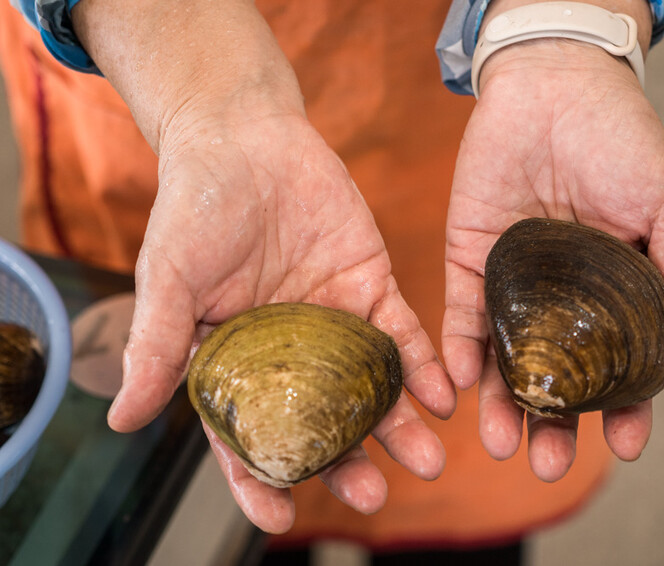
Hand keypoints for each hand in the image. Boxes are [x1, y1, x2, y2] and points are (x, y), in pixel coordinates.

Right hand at [102, 76, 454, 533]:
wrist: (246, 139)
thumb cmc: (194, 207)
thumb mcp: (169, 277)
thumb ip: (157, 345)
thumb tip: (121, 421)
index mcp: (236, 360)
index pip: (248, 433)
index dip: (260, 479)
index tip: (282, 518)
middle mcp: (290, 352)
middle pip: (320, 420)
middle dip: (347, 461)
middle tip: (374, 496)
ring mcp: (334, 322)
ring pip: (368, 386)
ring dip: (398, 425)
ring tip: (429, 461)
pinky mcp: (371, 286)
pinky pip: (401, 334)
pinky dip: (421, 366)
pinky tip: (440, 396)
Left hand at [442, 40, 663, 481]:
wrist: (552, 85)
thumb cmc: (621, 140)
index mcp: (612, 287)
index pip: (619, 363)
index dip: (625, 406)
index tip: (625, 445)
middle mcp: (560, 295)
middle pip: (555, 373)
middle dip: (553, 422)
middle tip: (547, 465)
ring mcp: (511, 280)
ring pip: (505, 356)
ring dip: (502, 403)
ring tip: (501, 445)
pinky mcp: (467, 257)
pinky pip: (459, 314)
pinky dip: (460, 352)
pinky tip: (465, 386)